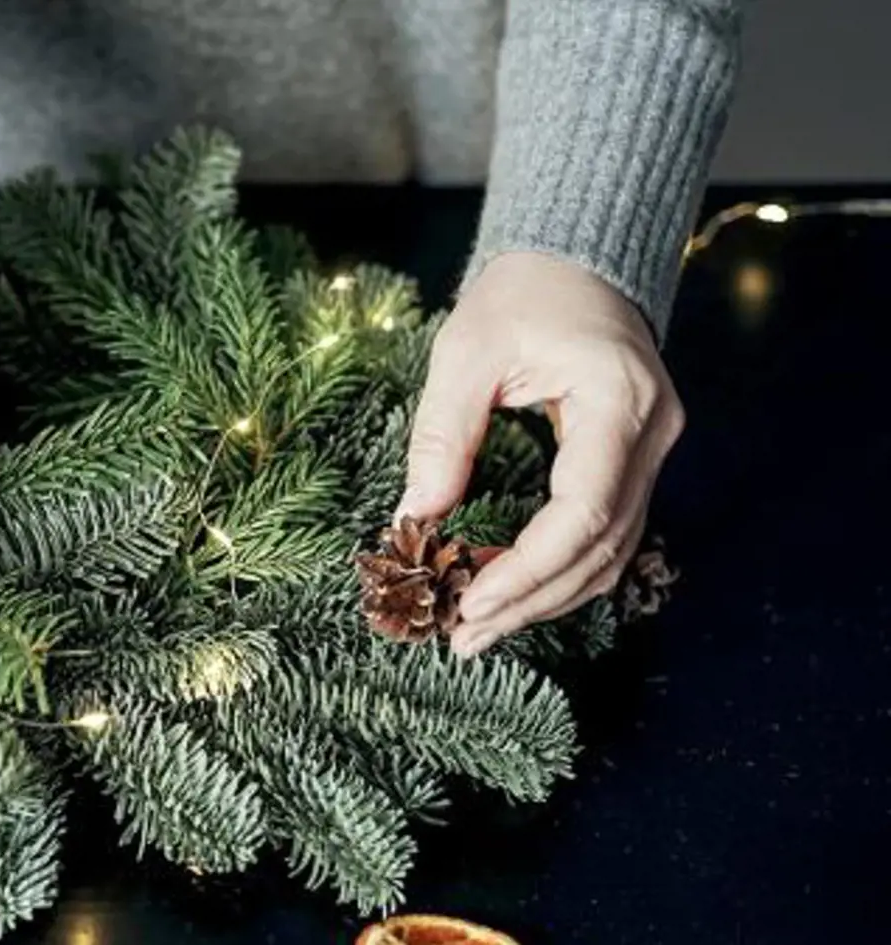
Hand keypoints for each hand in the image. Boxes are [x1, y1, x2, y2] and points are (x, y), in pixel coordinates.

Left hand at [400, 251, 684, 656]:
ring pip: (611, 552)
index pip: (586, 511)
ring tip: (477, 630)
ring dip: (546, 597)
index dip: (529, 567)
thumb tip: (414, 517)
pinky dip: (558, 571)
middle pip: (603, 547)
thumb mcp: (465, 353)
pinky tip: (510, 594)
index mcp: (618, 401)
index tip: (471, 601)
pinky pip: (604, 534)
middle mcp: (652, 435)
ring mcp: (651, 452)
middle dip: (531, 599)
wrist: (573, 261)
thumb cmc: (521, 294)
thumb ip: (442, 435)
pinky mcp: (632, 462)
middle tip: (462, 637)